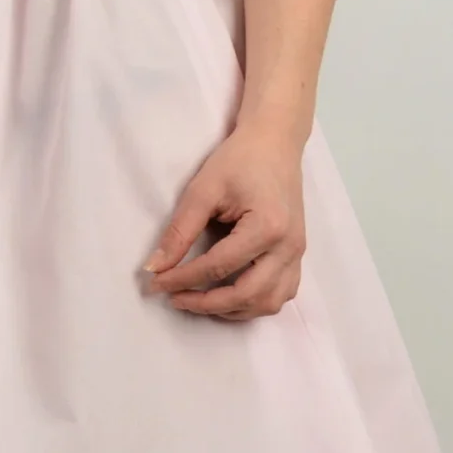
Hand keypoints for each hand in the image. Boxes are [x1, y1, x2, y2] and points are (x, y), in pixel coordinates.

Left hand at [142, 120, 307, 317]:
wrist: (275, 143)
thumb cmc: (239, 160)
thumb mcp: (203, 190)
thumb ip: (180, 231)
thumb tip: (155, 266)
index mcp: (267, 227)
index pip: (218, 267)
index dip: (183, 279)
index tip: (155, 283)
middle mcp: (289, 247)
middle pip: (247, 295)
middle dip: (206, 304)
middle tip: (175, 298)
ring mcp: (298, 253)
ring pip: (268, 303)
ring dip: (232, 309)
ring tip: (198, 300)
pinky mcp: (298, 255)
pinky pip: (281, 293)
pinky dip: (254, 303)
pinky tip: (229, 295)